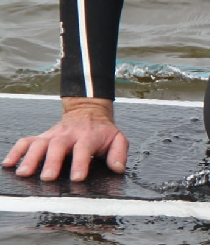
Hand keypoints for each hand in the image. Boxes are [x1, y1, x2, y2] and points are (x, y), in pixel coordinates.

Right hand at [2, 97, 127, 181]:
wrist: (88, 111)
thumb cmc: (102, 131)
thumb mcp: (117, 138)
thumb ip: (119, 153)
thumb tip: (117, 168)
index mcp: (88, 137)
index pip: (84, 149)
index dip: (80, 163)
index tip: (77, 178)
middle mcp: (68, 135)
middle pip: (58, 146)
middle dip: (52, 162)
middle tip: (48, 178)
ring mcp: (53, 135)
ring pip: (39, 143)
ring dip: (30, 158)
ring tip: (24, 173)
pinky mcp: (42, 136)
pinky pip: (26, 141)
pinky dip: (16, 151)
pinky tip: (9, 163)